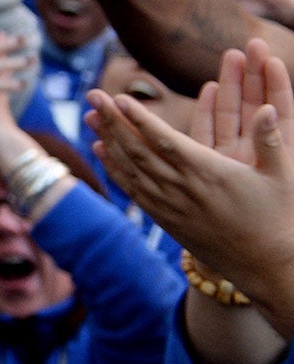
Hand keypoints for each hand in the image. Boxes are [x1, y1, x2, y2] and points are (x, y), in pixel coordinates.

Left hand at [91, 40, 293, 325]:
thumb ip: (270, 140)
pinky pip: (133, 190)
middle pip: (138, 150)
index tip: (118, 97)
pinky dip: (114, 168)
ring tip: (89, 116)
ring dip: (107, 140)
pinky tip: (101, 149)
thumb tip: (270, 108)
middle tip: (92, 95)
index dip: (139, 118)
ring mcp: (171, 206)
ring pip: (130, 168)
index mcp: (208, 173)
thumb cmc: (276, 219)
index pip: (165, 140)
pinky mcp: (166, 220)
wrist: (266, 268)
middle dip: (112, 120)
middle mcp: (182, 189)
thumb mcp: (281, 177)